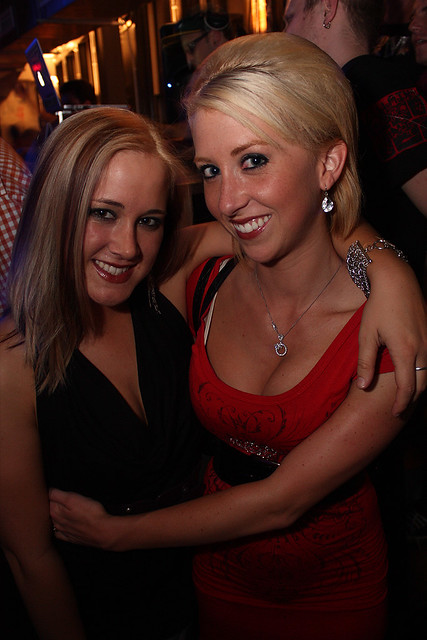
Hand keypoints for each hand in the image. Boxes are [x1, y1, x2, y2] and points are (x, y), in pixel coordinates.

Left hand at [50, 488, 112, 548]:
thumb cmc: (90, 513)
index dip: (50, 493)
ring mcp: (63, 531)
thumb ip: (57, 494)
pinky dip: (59, 529)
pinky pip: (60, 533)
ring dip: (55, 516)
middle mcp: (57, 523)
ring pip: (54, 521)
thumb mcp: (73, 498)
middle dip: (51, 504)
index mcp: (55, 512)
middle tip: (58, 497)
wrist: (103, 532)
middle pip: (49, 511)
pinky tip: (63, 525)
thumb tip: (47, 491)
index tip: (54, 490)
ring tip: (61, 509)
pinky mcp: (71, 538)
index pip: (47, 500)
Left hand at [357, 261, 426, 415]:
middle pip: (422, 384)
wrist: (397, 280)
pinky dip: (424, 372)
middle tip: (399, 410)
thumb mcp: (366, 334)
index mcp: (406, 350)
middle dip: (411, 400)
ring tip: (406, 396)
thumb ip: (365, 362)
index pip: (407, 387)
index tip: (394, 413)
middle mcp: (424, 348)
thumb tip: (363, 386)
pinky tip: (414, 375)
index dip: (401, 404)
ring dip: (419, 386)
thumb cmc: (378, 307)